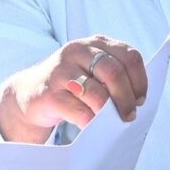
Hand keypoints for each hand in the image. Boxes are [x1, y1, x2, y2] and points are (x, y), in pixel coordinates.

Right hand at [0, 36, 149, 143]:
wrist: (29, 93)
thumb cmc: (70, 85)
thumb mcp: (92, 72)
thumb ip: (113, 78)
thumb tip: (137, 101)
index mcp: (95, 44)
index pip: (129, 56)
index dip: (140, 80)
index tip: (141, 100)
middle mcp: (78, 51)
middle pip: (114, 72)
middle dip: (126, 98)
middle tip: (129, 115)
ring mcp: (61, 71)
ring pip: (96, 93)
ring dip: (109, 112)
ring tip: (111, 123)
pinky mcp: (49, 93)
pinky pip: (78, 110)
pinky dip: (90, 122)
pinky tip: (90, 125)